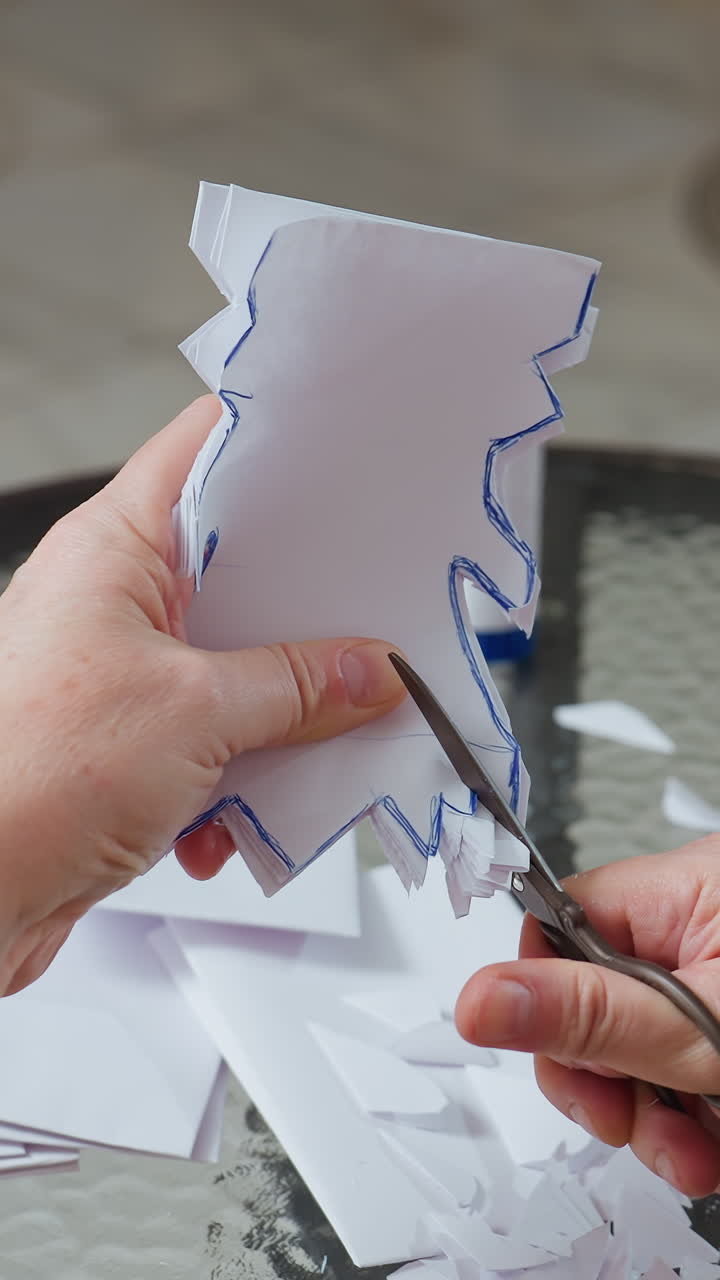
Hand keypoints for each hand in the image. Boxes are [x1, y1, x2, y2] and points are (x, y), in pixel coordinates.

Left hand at [0, 396, 404, 995]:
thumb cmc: (27, 776)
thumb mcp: (196, 713)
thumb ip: (298, 687)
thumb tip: (368, 671)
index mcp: (110, 549)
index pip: (201, 451)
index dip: (273, 441)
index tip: (345, 455)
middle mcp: (108, 600)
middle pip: (233, 572)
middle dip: (303, 607)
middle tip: (368, 616)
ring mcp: (116, 672)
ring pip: (230, 663)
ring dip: (276, 711)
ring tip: (313, 736)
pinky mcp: (122, 743)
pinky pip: (209, 736)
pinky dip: (234, 775)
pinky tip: (226, 819)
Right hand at [455, 839, 719, 1196]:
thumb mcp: (701, 1029)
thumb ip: (591, 1016)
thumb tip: (480, 999)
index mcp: (686, 888)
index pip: (560, 925)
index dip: (550, 1000)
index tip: (574, 1062)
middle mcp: (696, 922)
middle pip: (590, 995)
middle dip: (602, 1077)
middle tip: (629, 1115)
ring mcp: (714, 973)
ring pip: (634, 1045)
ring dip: (650, 1116)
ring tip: (690, 1148)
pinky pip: (676, 1066)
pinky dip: (686, 1118)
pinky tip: (708, 1142)